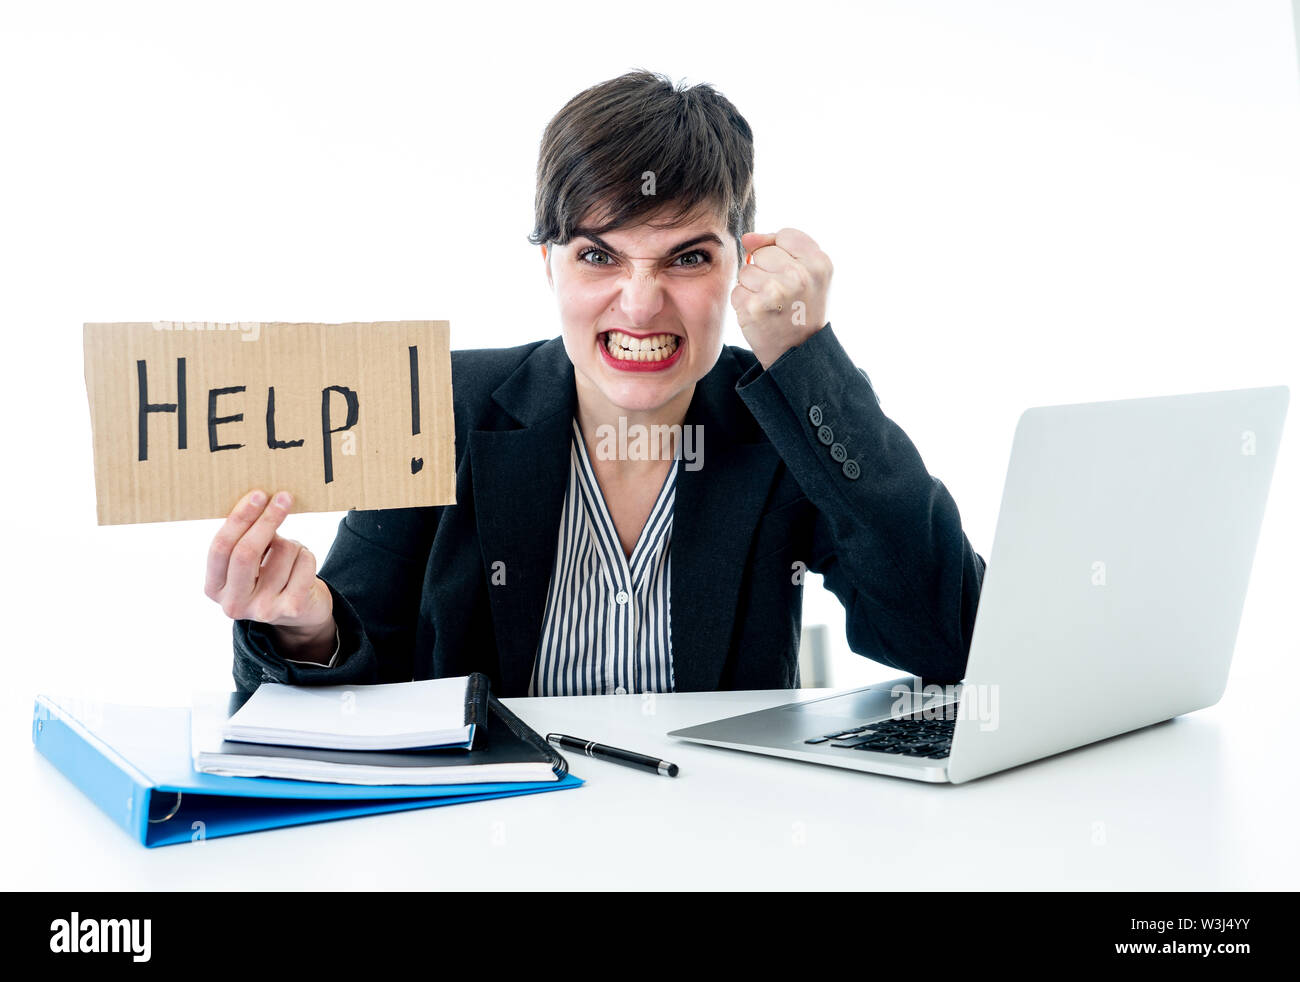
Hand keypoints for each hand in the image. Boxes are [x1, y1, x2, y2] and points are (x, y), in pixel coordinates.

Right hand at [204, 489, 334, 655]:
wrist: (300, 614)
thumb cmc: (269, 576)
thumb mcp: (248, 562)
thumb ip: (245, 538)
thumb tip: (260, 500)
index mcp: (214, 587)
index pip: (221, 547)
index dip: (239, 518)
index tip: (258, 495)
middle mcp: (233, 603)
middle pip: (247, 552)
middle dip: (267, 520)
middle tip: (283, 497)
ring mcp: (262, 610)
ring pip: (284, 550)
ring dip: (293, 543)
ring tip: (290, 557)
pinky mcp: (291, 608)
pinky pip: (305, 561)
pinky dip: (307, 555)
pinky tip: (302, 568)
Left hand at [731, 228, 832, 369]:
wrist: (798, 352)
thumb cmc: (802, 307)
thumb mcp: (809, 273)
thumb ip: (782, 246)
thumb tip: (747, 238)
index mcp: (819, 262)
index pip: (784, 236)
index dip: (782, 255)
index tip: (791, 276)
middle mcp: (799, 275)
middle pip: (761, 253)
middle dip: (766, 271)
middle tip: (782, 295)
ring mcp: (775, 291)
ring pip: (746, 271)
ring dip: (753, 288)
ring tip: (771, 305)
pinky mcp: (754, 308)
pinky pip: (737, 291)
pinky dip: (744, 303)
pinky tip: (760, 315)